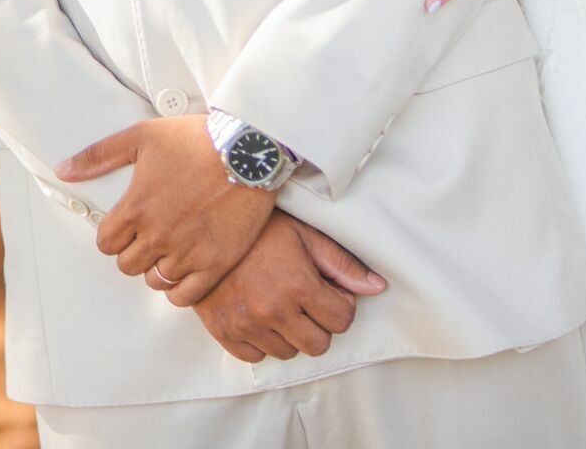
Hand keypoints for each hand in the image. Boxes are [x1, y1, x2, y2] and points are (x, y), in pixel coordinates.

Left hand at [56, 115, 273, 305]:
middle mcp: (158, 235)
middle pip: (128, 265)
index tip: (130, 224)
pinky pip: (183, 297)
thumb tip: (63, 170)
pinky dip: (180, 288)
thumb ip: (99, 155)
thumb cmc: (197, 138)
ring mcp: (187, 252)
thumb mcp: (143, 136)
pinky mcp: (215, 263)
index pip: (106, 244)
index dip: (115, 235)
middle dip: (135, 251)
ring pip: (155, 280)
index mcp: (137, 207)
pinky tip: (187, 267)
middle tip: (153, 233)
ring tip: (173, 246)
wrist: (250, 148)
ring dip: (158, 266)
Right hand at [192, 213, 385, 362]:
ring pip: (288, 353)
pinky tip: (260, 314)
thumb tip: (377, 288)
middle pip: (318, 345)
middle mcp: (273, 310)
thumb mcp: (306, 235)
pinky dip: (262, 341)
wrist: (208, 227)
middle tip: (307, 300)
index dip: (341, 305)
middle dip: (319, 324)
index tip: (329, 291)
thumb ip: (342, 264)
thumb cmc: (262, 227)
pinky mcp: (225, 333)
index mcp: (298, 285)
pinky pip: (256, 357)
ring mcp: (247, 325)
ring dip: (291, 333)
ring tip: (281, 303)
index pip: (342, 320)